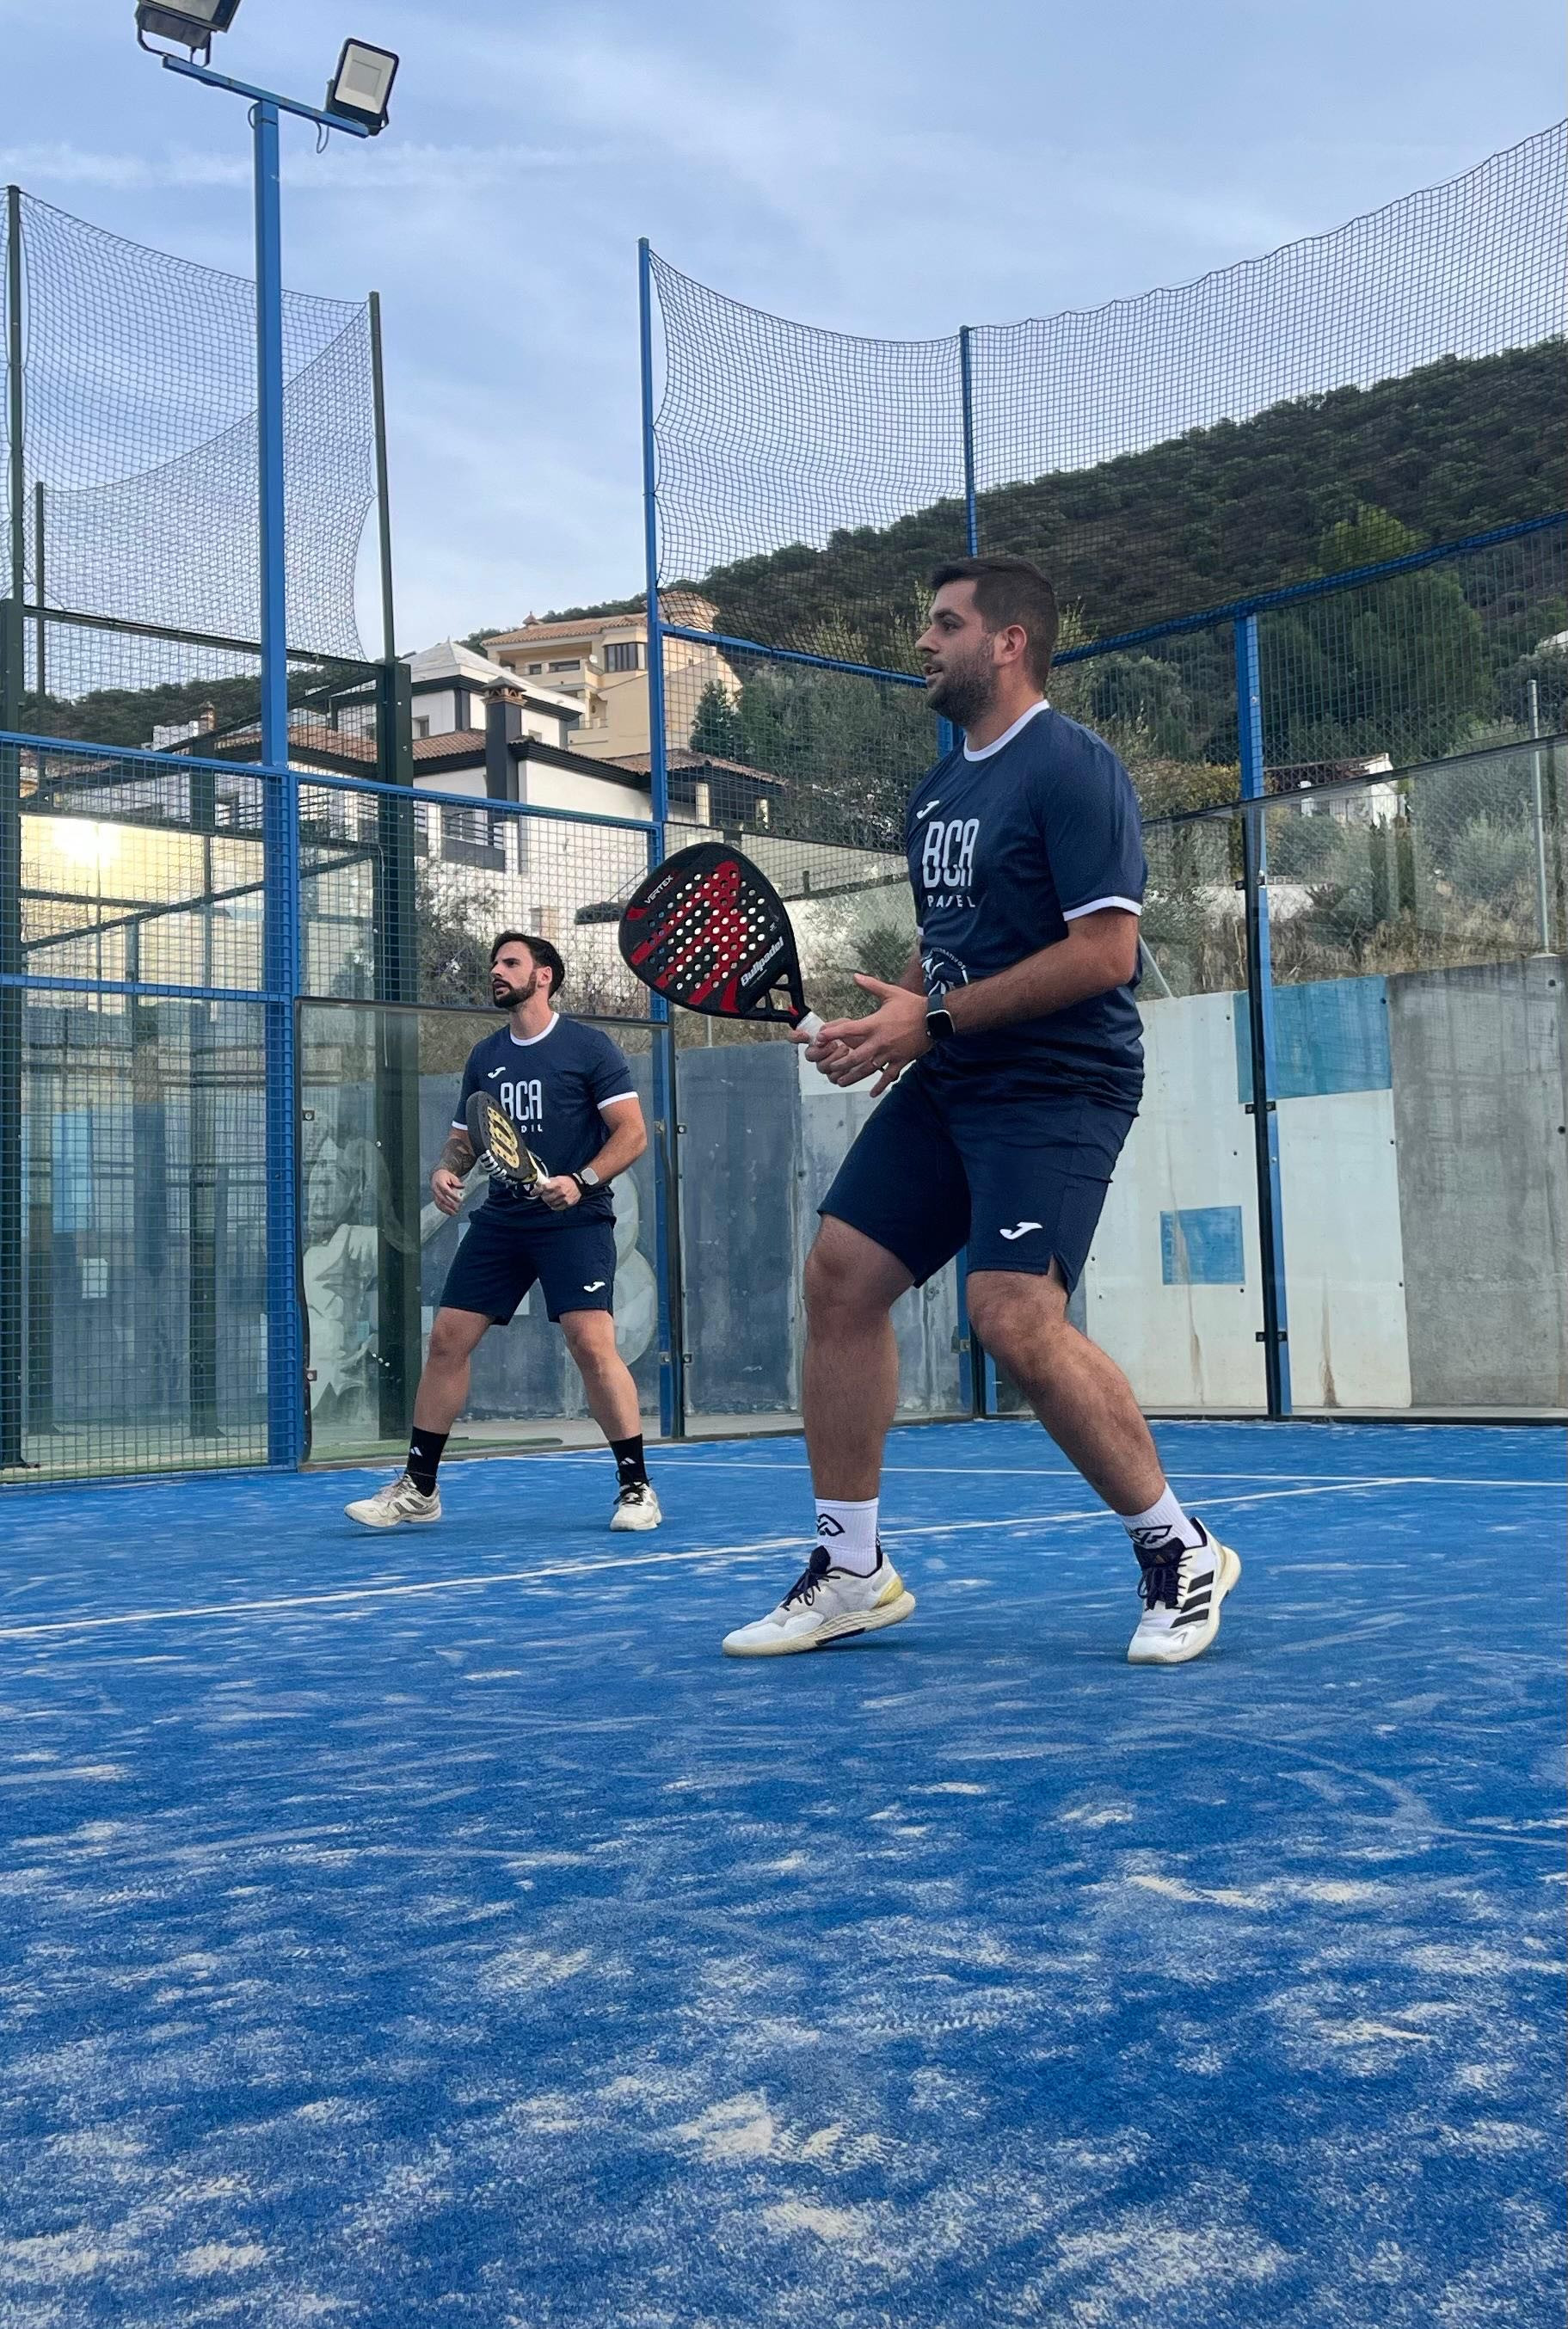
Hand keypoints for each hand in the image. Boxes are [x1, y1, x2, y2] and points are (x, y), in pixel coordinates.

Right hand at [431, 1167, 465, 1217]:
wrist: (436, 1175)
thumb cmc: (445, 1176)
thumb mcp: (451, 1176)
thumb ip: (456, 1182)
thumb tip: (463, 1186)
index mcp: (439, 1182)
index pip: (445, 1190)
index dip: (452, 1196)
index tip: (459, 1200)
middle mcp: (435, 1189)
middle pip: (441, 1198)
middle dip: (449, 1205)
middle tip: (457, 1209)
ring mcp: (434, 1194)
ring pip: (439, 1203)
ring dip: (446, 1210)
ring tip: (454, 1214)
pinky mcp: (435, 1198)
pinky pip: (438, 1205)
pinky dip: (444, 1210)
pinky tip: (450, 1213)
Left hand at [537, 1174, 582, 1212]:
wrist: (579, 1185)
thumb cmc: (567, 1181)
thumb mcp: (557, 1178)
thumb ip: (548, 1182)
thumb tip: (538, 1184)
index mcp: (557, 1183)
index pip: (544, 1187)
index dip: (537, 1191)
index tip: (532, 1193)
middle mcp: (560, 1191)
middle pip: (546, 1197)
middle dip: (543, 1196)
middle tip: (543, 1195)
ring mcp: (564, 1198)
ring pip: (550, 1203)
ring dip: (548, 1201)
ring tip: (549, 1198)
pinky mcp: (567, 1203)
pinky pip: (557, 1207)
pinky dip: (553, 1206)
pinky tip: (554, 1202)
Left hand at [808, 976, 931, 1094]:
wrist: (935, 1018)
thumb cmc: (912, 1005)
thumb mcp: (891, 992)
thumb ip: (871, 985)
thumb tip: (855, 976)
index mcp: (874, 1024)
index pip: (848, 1030)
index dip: (832, 1034)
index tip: (820, 1038)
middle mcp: (879, 1041)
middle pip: (855, 1057)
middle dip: (840, 1063)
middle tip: (829, 1067)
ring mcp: (890, 1053)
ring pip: (868, 1069)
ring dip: (853, 1077)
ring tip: (841, 1082)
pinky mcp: (901, 1061)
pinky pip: (888, 1076)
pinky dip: (880, 1086)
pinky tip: (872, 1093)